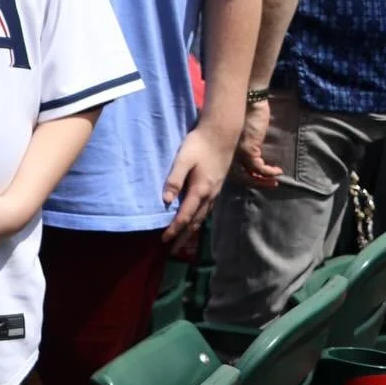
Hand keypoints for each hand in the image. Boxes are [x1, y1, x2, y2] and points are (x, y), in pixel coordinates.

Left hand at [162, 120, 238, 241]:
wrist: (221, 134)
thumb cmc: (199, 145)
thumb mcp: (183, 160)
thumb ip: (174, 179)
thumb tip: (165, 201)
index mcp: (200, 190)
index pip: (185, 216)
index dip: (174, 229)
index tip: (164, 240)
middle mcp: (209, 196)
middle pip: (195, 222)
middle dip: (184, 237)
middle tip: (174, 250)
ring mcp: (215, 192)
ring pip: (202, 217)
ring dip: (192, 230)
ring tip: (183, 240)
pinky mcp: (216, 187)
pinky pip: (207, 210)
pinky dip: (199, 219)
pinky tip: (195, 220)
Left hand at [232, 98, 282, 187]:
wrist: (250, 100)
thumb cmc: (248, 110)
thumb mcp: (247, 129)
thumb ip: (247, 140)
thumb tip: (253, 149)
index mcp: (229, 146)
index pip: (236, 167)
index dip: (248, 175)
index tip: (259, 179)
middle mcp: (232, 150)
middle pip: (242, 173)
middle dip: (257, 182)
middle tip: (269, 184)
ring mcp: (240, 151)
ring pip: (252, 172)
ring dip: (265, 178)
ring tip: (275, 180)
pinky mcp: (249, 149)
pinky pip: (259, 167)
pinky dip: (269, 171)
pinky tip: (277, 171)